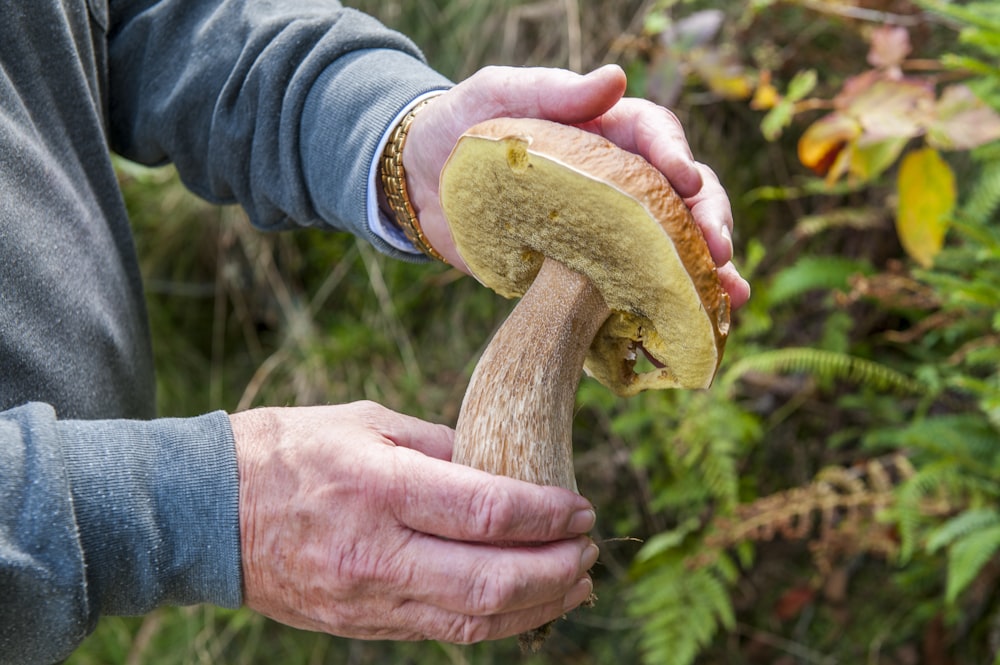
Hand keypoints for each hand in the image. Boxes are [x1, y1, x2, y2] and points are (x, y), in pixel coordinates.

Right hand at [231, 401, 597, 642]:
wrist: (207, 511)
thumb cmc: (289, 450)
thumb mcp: (366, 422)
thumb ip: (439, 446)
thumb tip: (501, 467)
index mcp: (378, 487)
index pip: (487, 511)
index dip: (548, 514)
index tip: (581, 507)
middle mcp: (376, 552)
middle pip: (490, 581)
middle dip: (556, 570)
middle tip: (590, 550)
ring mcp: (368, 598)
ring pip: (473, 620)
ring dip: (537, 606)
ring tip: (576, 584)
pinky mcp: (361, 624)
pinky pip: (442, 631)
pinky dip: (494, 621)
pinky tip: (524, 604)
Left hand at [403, 65, 750, 308]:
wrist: (422, 185)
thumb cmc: (463, 128)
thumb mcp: (498, 95)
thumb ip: (550, 90)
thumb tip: (615, 77)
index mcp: (603, 131)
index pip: (654, 135)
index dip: (676, 154)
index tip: (685, 181)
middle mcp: (616, 180)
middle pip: (680, 196)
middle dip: (708, 220)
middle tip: (719, 250)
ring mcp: (606, 229)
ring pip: (670, 246)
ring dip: (705, 270)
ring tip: (731, 295)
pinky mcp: (586, 270)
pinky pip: (632, 286)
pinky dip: (664, 304)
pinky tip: (692, 324)